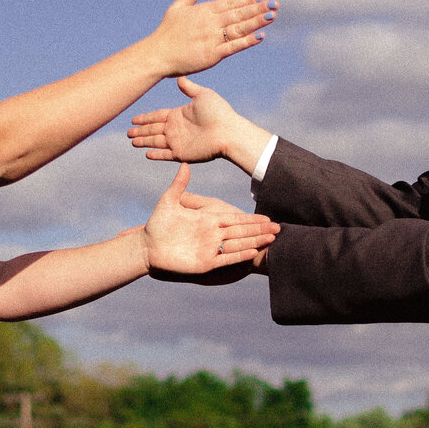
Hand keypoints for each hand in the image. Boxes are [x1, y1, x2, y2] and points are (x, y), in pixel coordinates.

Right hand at [128, 76, 272, 174]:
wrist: (228, 131)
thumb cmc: (219, 112)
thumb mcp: (203, 95)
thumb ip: (189, 88)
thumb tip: (180, 77)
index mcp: (179, 115)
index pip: (157, 116)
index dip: (146, 118)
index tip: (134, 119)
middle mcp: (177, 129)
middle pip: (153, 130)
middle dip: (141, 131)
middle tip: (128, 132)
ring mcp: (179, 142)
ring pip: (156, 142)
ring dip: (144, 142)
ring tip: (132, 141)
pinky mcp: (182, 153)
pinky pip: (165, 154)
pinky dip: (156, 154)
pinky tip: (146, 154)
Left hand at [142, 164, 278, 275]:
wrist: (148, 248)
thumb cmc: (158, 225)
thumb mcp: (170, 202)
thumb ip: (180, 185)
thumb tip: (185, 164)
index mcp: (208, 221)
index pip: (234, 219)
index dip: (251, 219)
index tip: (267, 217)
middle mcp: (213, 235)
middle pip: (241, 232)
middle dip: (260, 231)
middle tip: (279, 229)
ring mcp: (210, 249)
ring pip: (238, 245)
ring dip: (254, 242)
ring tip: (272, 240)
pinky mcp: (205, 263)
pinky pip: (226, 258)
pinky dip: (239, 255)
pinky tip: (252, 251)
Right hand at [147, 0, 277, 77]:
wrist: (158, 55)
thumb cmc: (167, 32)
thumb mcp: (178, 7)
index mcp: (203, 11)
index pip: (230, 3)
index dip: (247, 0)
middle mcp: (210, 23)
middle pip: (238, 14)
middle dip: (258, 9)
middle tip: (275, 4)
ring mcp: (212, 39)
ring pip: (239, 28)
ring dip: (257, 22)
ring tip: (272, 16)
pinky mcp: (213, 55)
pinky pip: (234, 47)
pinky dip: (247, 41)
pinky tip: (260, 36)